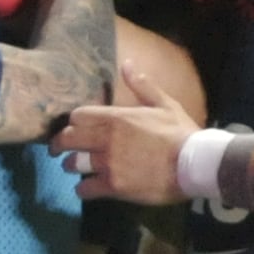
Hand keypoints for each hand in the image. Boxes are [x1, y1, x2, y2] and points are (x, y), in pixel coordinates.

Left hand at [53, 95, 199, 204]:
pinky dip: (83, 189)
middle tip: (58, 149)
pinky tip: (86, 188)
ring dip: (71, 166)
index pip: (78, 116)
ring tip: (73, 167)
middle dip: (60, 144)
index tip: (73, 127)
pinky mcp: (114, 186)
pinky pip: (85, 188)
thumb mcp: (164, 103)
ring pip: (73, 164)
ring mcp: (108, 164)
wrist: (194, 164)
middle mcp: (107, 139)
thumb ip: (142, 85)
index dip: (73, 122)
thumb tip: (127, 64)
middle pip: (68, 139)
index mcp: (117, 117)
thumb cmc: (181, 132)